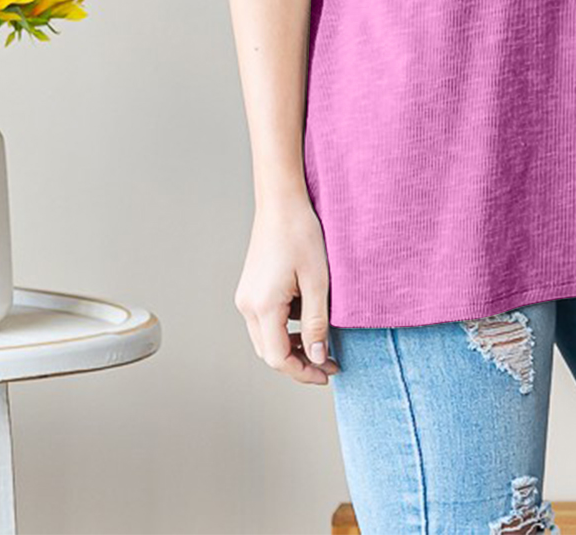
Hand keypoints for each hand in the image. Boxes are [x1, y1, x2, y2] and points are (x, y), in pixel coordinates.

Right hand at [234, 194, 338, 383]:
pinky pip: (265, 321)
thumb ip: (317, 323)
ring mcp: (246, 296)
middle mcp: (248, 305)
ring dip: (292, 347)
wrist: (281, 202)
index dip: (303, 372)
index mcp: (263, 306)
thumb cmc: (301, 234)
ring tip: (321, 343)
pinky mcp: (250, 288)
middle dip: (299, 363)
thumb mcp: (318, 281)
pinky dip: (285, 329)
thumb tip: (318, 357)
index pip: (279, 358)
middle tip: (328, 363)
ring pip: (266, 338)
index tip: (326, 373)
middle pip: (270, 352)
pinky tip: (306, 320)